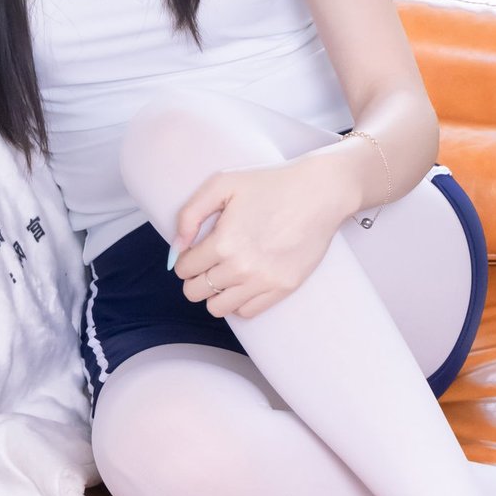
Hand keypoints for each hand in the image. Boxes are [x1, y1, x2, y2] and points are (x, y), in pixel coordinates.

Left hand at [169, 158, 345, 320]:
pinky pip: (247, 312)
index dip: (184, 259)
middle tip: (207, 262)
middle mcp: (241, 267)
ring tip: (224, 273)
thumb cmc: (270, 184)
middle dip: (195, 278)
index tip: (194, 251)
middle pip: (196, 291)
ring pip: (218, 308)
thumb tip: (177, 246)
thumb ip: (190, 214)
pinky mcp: (283, 288)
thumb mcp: (222, 184)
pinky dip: (238, 301)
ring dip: (214, 292)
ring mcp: (263, 281)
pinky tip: (243, 281)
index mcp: (223, 242)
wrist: (318, 193)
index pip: (184, 269)